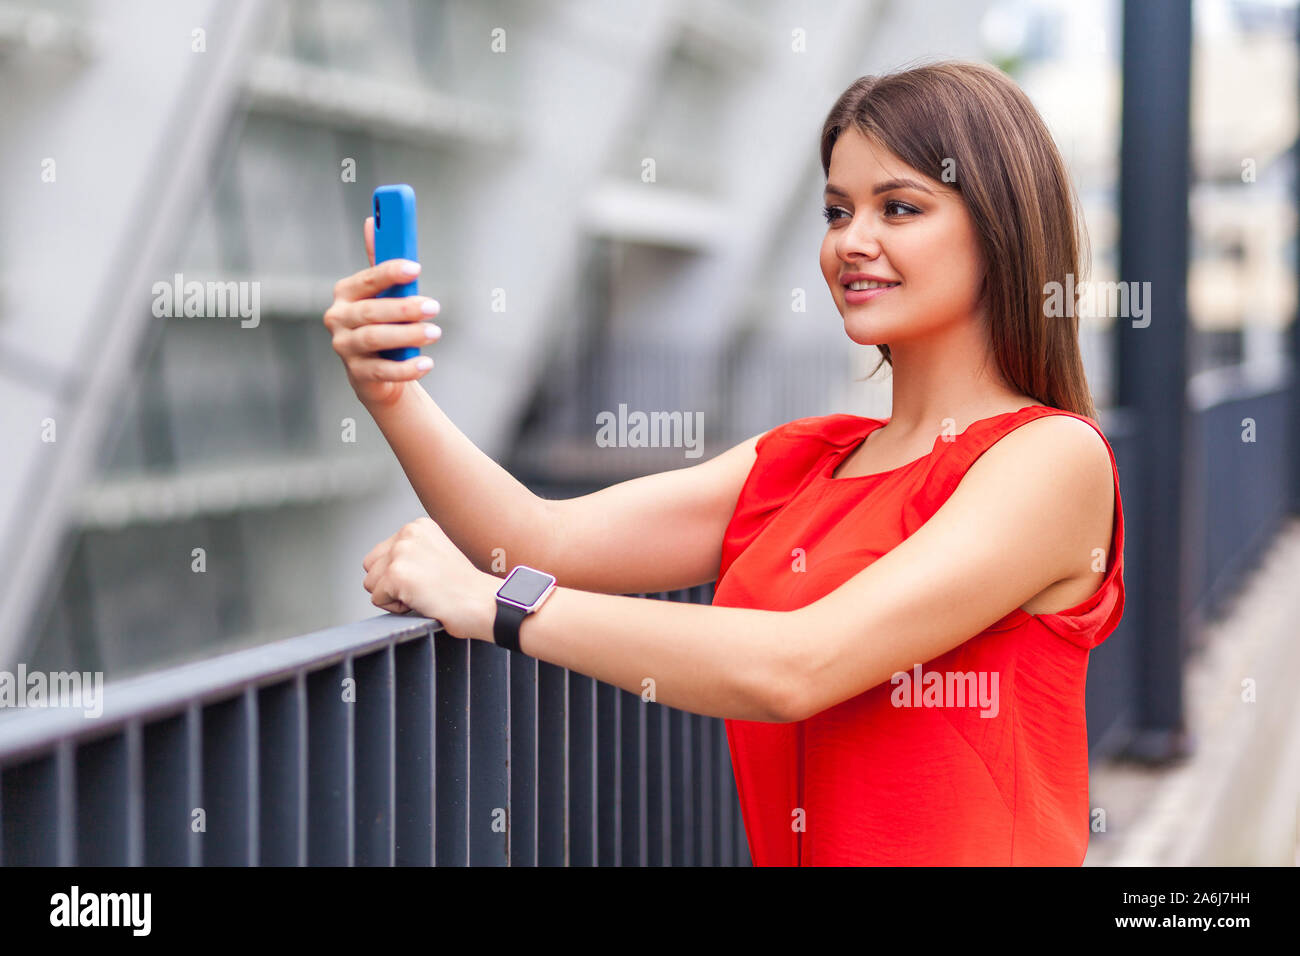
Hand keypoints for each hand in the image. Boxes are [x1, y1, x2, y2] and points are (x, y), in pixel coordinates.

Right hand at [323, 216, 442, 408]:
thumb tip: (373, 221)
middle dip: (404, 308)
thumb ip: (380, 263)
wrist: (378, 374)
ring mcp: (344, 347)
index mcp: (346, 293)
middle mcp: (338, 319)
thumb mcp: (382, 294)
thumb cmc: (383, 325)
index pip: (367, 280)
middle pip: (370, 312)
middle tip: (433, 306)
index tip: (416, 268)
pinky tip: (427, 362)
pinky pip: (382, 370)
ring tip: (434, 332)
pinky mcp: (357, 374)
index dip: (390, 272)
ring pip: (375, 339)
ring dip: (406, 335)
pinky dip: (406, 367)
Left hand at [361, 517, 499, 641]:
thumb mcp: (435, 554)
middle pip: (371, 567)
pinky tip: (422, 601)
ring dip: (393, 596)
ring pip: (371, 583)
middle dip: (390, 583)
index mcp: (417, 526)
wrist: (482, 603)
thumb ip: (408, 552)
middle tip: (423, 587)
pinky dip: (396, 608)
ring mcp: (401, 553)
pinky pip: (377, 600)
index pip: (381, 553)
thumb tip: (378, 567)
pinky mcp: (396, 574)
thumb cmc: (463, 587)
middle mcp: (407, 533)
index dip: (399, 573)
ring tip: (423, 594)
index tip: (427, 577)